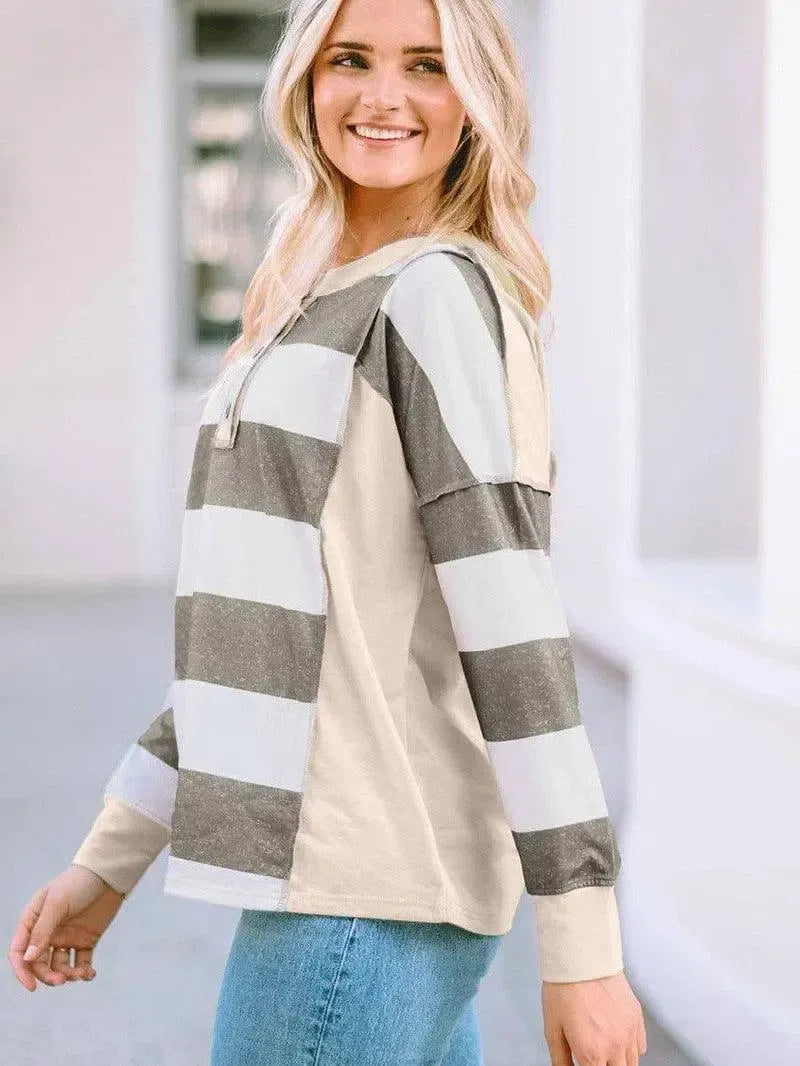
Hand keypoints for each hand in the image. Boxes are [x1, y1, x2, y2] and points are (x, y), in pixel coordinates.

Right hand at [8, 865, 124, 991]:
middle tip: (62, 980)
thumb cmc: (78, 882)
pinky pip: (80, 963)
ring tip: (81, 974)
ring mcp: (66, 938)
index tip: (32, 986)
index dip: (22, 971)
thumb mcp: (57, 903)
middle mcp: (47, 932)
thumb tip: (28, 959)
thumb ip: (42, 931)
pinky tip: (90, 973)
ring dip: (68, 975)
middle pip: (39, 964)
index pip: (19, 951)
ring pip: (60, 967)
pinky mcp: (85, 940)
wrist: (108, 874)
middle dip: (48, 976)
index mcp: (33, 921)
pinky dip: (84, 972)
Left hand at [542, 971, 646, 1064]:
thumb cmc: (564, 988)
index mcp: (592, 1052)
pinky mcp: (637, 1018)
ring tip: (604, 1050)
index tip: (586, 1063)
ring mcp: (629, 1032)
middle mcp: (615, 1046)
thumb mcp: (552, 1028)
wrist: (581, 957)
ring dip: (619, 1062)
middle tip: (594, 1056)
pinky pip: (640, 1047)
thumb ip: (560, 1059)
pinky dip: (631, 1049)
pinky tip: (616, 1039)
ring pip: (632, 1064)